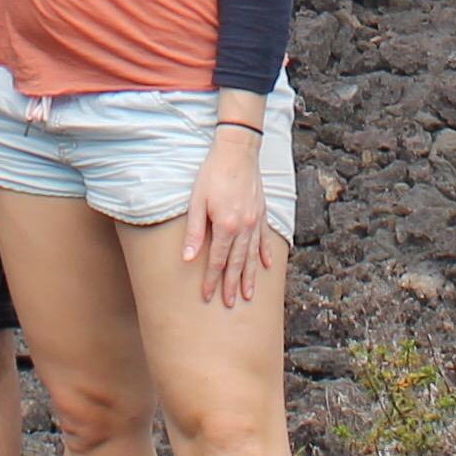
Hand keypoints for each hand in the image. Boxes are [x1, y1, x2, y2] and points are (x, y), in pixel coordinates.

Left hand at [182, 124, 279, 307]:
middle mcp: (244, 228)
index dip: (211, 280)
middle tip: (230, 303)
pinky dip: (265, 255)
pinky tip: (266, 267)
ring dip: (250, 277)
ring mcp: (256, 222)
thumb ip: (194, 232)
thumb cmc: (213, 174)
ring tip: (248, 295)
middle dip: (233, 285)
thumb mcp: (197, 201)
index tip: (207, 296)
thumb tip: (188, 258)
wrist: (237, 151)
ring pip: (253, 256)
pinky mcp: (262, 213)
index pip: (218, 261)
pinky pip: (264, 240)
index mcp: (226, 226)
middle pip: (237, 263)